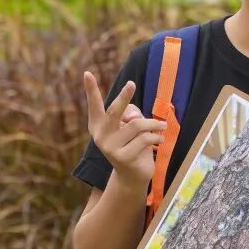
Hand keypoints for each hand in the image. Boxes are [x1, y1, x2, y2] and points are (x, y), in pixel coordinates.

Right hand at [83, 71, 165, 192]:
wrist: (133, 176)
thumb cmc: (133, 145)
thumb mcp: (130, 127)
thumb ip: (130, 115)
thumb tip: (133, 117)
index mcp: (98, 126)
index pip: (94, 105)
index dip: (91, 89)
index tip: (87, 73)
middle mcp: (100, 136)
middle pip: (114, 111)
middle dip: (123, 96)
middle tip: (131, 84)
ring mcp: (110, 147)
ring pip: (137, 125)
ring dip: (154, 124)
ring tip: (162, 126)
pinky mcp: (122, 157)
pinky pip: (145, 139)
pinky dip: (156, 137)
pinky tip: (160, 140)